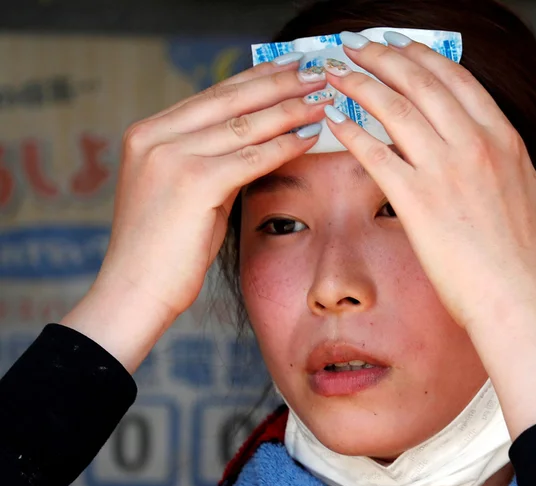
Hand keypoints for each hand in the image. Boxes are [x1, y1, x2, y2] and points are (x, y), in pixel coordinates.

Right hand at [64, 57, 329, 370]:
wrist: (135, 291)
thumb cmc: (165, 248)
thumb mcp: (187, 190)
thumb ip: (215, 159)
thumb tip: (263, 137)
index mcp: (148, 133)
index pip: (213, 95)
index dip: (255, 78)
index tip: (288, 67)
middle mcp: (155, 136)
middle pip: (230, 100)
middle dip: (279, 83)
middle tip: (316, 71)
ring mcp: (171, 156)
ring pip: (245, 125)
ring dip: (290, 110)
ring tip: (323, 99)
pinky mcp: (193, 182)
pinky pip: (252, 157)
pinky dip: (285, 146)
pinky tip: (310, 136)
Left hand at [323, 34, 535, 436]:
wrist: (518, 297)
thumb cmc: (525, 256)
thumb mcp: (529, 191)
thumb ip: (506, 161)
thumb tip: (492, 146)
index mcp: (503, 139)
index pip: (456, 79)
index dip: (422, 55)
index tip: (400, 45)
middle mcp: (474, 144)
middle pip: (420, 83)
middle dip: (383, 56)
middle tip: (357, 45)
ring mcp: (444, 170)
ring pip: (394, 108)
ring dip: (360, 83)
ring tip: (337, 71)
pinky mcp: (418, 201)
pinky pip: (376, 154)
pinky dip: (352, 131)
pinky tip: (336, 120)